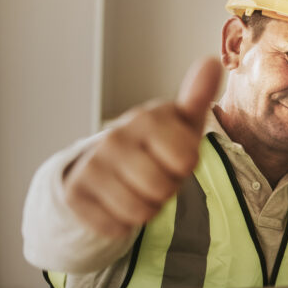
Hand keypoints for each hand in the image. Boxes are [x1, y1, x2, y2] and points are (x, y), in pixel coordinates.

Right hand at [63, 57, 221, 236]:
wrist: (103, 163)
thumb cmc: (156, 142)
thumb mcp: (180, 120)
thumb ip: (198, 96)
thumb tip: (213, 61)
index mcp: (146, 119)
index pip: (185, 160)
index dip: (186, 165)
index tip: (176, 154)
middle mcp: (115, 138)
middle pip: (162, 188)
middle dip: (167, 189)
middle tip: (156, 174)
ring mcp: (92, 166)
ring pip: (140, 210)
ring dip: (147, 207)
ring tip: (139, 187)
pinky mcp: (75, 195)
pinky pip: (116, 226)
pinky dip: (123, 222)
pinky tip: (117, 201)